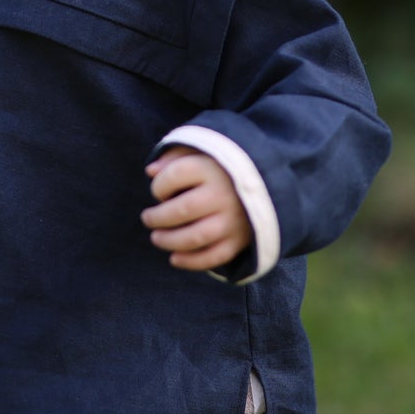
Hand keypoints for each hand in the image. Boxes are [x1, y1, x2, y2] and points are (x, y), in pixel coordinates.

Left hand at [142, 145, 253, 271]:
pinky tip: (174, 258)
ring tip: (156, 237)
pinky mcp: (240, 240)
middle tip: (148, 219)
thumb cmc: (223, 167)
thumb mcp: (201, 151)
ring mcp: (234, 220)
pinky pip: (213, 257)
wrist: (267, 184)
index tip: (158, 191)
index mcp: (213, 168)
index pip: (174, 176)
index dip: (158, 186)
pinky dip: (191, 262)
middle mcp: (225, 194)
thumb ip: (175, 156)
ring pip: (195, 237)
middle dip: (157, 218)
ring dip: (169, 241)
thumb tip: (151, 171)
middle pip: (181, 210)